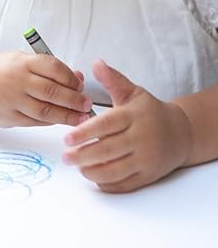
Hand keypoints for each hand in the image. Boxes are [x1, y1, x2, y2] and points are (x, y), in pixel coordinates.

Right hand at [0, 51, 90, 127]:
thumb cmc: (1, 70)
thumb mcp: (23, 60)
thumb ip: (49, 69)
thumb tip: (77, 78)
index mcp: (22, 62)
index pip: (53, 68)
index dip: (71, 78)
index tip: (80, 85)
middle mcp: (17, 81)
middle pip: (52, 91)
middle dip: (74, 100)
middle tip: (86, 104)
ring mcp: (11, 100)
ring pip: (45, 110)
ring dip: (66, 115)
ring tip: (80, 117)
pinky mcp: (8, 117)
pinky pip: (34, 121)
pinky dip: (50, 121)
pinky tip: (59, 120)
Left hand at [63, 59, 192, 191]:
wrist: (181, 134)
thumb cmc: (150, 112)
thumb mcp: (133, 92)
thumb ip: (113, 80)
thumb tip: (96, 63)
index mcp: (134, 117)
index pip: (106, 125)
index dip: (85, 133)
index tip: (67, 138)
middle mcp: (141, 139)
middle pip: (108, 150)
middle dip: (83, 155)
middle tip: (65, 156)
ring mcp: (146, 159)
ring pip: (115, 170)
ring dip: (92, 170)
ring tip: (76, 165)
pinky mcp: (148, 176)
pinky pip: (124, 184)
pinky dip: (106, 182)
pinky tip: (92, 175)